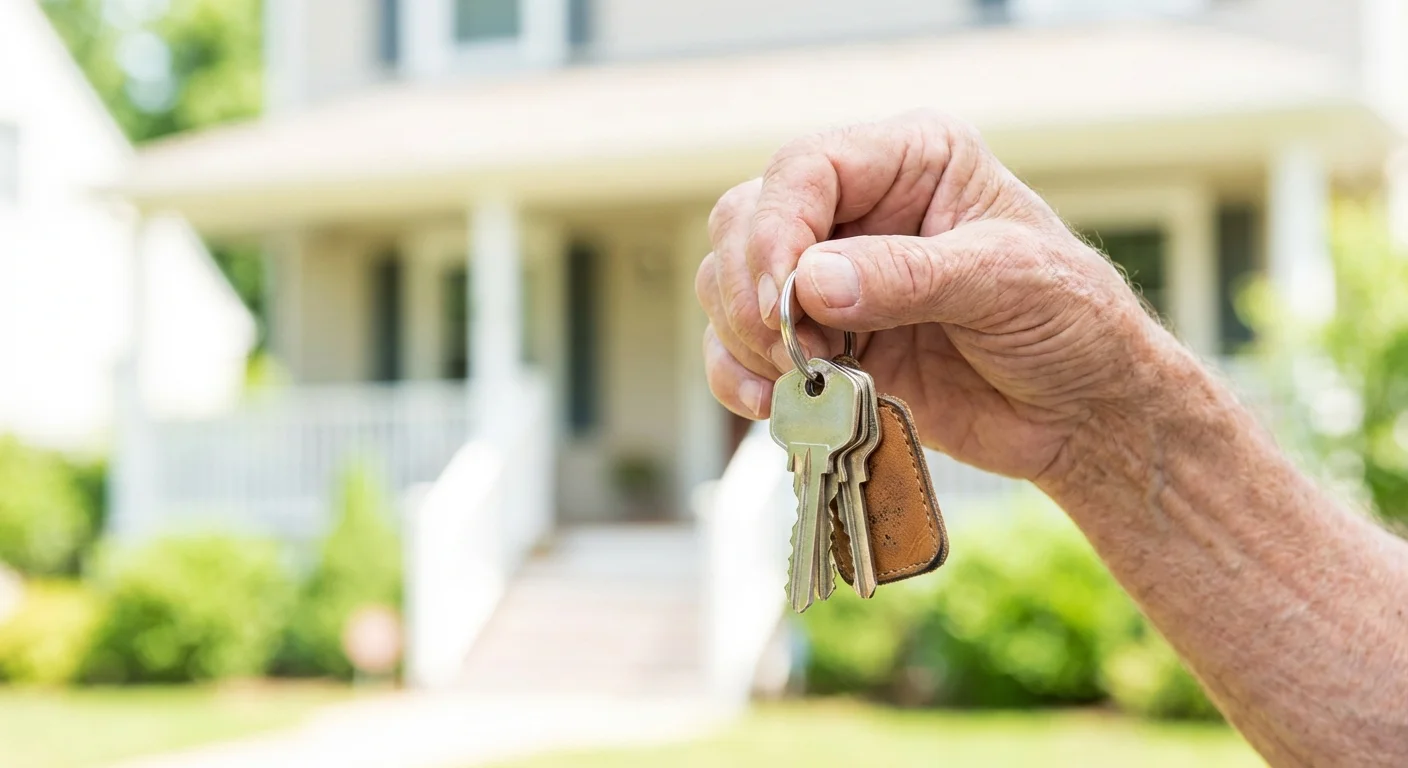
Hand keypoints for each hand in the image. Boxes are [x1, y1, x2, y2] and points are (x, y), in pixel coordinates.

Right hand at [696, 111, 1170, 481]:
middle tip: (796, 348)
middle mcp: (858, 210)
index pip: (805, 168)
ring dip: (744, 337)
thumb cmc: (1073, 323)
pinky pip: (738, 350)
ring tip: (806, 378)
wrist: (1084, 413)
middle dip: (751, 290)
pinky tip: (776, 405)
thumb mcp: (1006, 283)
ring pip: (726, 284)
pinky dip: (738, 378)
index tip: (783, 300)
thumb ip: (907, 277)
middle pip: (745, 221)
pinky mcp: (821, 343)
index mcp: (911, 161)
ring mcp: (833, 279)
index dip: (777, 229)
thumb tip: (809, 282)